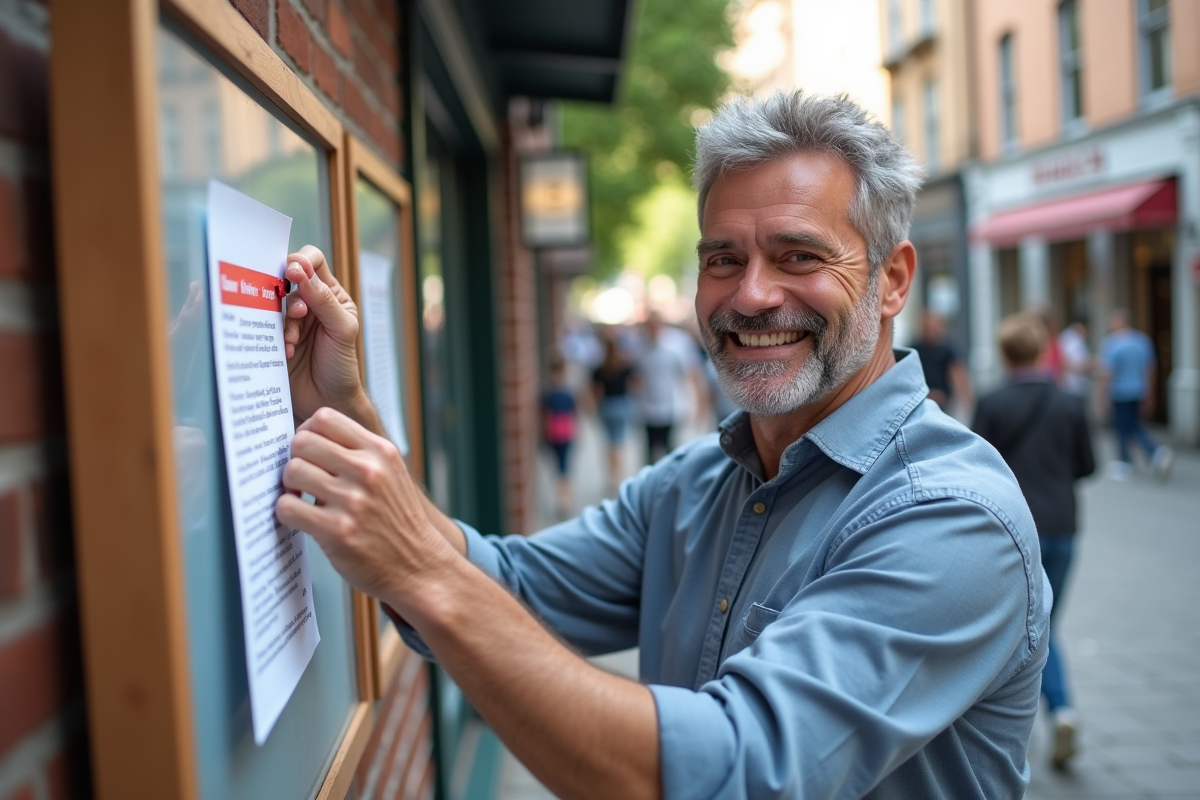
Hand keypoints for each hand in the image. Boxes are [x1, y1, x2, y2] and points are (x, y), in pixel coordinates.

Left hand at [275, 408, 454, 607]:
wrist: (419, 567)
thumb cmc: (399, 522)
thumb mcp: (391, 474)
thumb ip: (359, 453)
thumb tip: (310, 439)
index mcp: (380, 451)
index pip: (325, 417)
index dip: (307, 431)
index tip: (309, 451)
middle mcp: (368, 471)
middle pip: (302, 441)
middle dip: (294, 458)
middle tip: (301, 477)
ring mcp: (352, 501)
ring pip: (292, 471)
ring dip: (288, 486)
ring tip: (301, 498)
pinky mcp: (336, 531)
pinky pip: (287, 507)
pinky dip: (286, 512)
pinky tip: (301, 518)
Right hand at [284, 246, 365, 422]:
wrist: (327, 399)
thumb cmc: (341, 365)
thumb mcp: (342, 330)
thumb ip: (325, 300)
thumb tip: (303, 271)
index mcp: (330, 295)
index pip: (313, 261)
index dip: (301, 261)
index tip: (294, 271)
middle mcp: (309, 303)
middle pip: (288, 278)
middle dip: (291, 295)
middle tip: (298, 313)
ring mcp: (289, 319)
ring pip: (274, 302)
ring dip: (285, 321)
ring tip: (293, 341)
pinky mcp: (273, 336)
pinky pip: (265, 325)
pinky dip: (276, 337)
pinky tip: (287, 352)